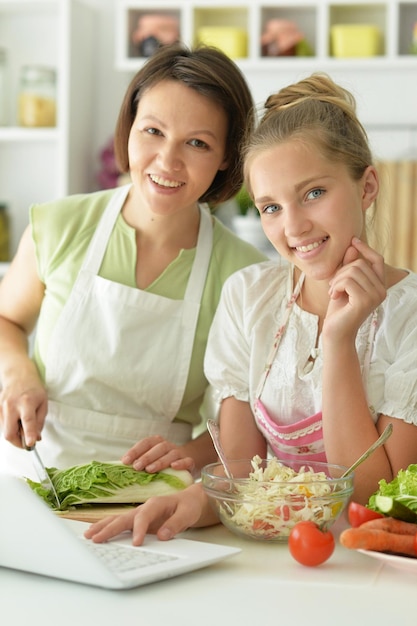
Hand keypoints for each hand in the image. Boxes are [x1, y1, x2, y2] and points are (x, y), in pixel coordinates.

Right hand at [0, 378, 47, 448]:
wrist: (18, 376)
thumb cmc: (33, 389)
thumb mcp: (43, 404)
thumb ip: (40, 422)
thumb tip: (36, 438)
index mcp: (26, 402)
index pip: (27, 421)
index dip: (29, 434)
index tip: (30, 444)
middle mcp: (11, 405)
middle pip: (9, 432)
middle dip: (18, 442)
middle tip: (26, 440)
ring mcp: (1, 407)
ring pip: (5, 431)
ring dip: (14, 433)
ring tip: (22, 423)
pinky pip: (2, 425)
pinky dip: (10, 427)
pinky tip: (16, 419)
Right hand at [84, 483, 210, 545]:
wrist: (189, 501)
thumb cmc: (188, 506)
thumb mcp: (188, 514)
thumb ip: (176, 523)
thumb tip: (162, 535)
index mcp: (156, 503)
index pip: (144, 517)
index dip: (139, 530)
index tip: (136, 543)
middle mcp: (144, 507)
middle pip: (124, 517)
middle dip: (110, 529)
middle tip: (97, 540)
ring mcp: (138, 514)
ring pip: (118, 519)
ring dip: (103, 527)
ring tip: (89, 536)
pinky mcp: (137, 521)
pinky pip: (120, 523)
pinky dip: (107, 527)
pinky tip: (97, 533)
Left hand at [121, 435, 194, 474]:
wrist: (187, 462)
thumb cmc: (163, 462)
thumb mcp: (151, 460)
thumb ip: (138, 461)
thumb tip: (119, 466)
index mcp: (157, 443)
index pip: (145, 443)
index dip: (135, 451)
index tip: (124, 461)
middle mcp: (168, 445)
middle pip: (158, 448)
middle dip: (146, 457)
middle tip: (136, 467)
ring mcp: (179, 453)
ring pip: (171, 454)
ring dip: (160, 461)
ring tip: (150, 470)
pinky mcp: (190, 462)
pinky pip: (187, 461)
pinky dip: (181, 463)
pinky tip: (174, 467)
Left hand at [324, 238, 385, 339]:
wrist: (335, 332)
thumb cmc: (339, 308)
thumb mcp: (343, 283)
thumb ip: (349, 266)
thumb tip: (352, 246)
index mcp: (379, 285)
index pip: (377, 260)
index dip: (365, 248)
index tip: (352, 241)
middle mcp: (381, 290)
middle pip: (360, 264)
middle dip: (341, 271)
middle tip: (332, 285)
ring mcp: (375, 296)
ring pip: (353, 271)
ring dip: (336, 279)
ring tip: (332, 291)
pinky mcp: (365, 301)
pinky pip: (348, 281)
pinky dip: (336, 285)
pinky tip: (332, 296)